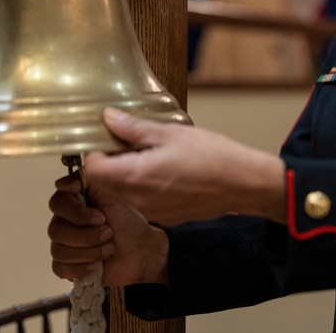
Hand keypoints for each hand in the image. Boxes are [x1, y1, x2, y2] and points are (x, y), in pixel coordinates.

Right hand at [48, 173, 169, 286]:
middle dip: (87, 236)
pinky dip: (81, 268)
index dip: (76, 213)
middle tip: (109, 234)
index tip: (100, 217)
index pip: (57, 203)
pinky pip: (59, 268)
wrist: (140, 250)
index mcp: (74, 202)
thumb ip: (90, 182)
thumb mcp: (113, 195)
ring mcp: (64, 244)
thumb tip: (62, 183)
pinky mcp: (68, 266)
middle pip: (56, 230)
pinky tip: (97, 265)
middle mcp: (65, 222)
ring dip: (90, 252)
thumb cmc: (128, 222)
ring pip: (59, 251)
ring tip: (109, 248)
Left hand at [80, 108, 286, 227]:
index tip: (106, 138)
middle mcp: (138, 199)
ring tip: (152, 155)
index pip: (92, 169)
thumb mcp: (171, 132)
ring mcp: (152, 211)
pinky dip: (145, 187)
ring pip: (123, 193)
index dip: (94, 151)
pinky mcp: (165, 217)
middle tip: (129, 142)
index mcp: (135, 176)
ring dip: (127, 174)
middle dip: (109, 162)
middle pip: (104, 183)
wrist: (243, 184)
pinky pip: (143, 201)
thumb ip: (134, 128)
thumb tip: (109, 118)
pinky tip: (168, 171)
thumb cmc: (212, 156)